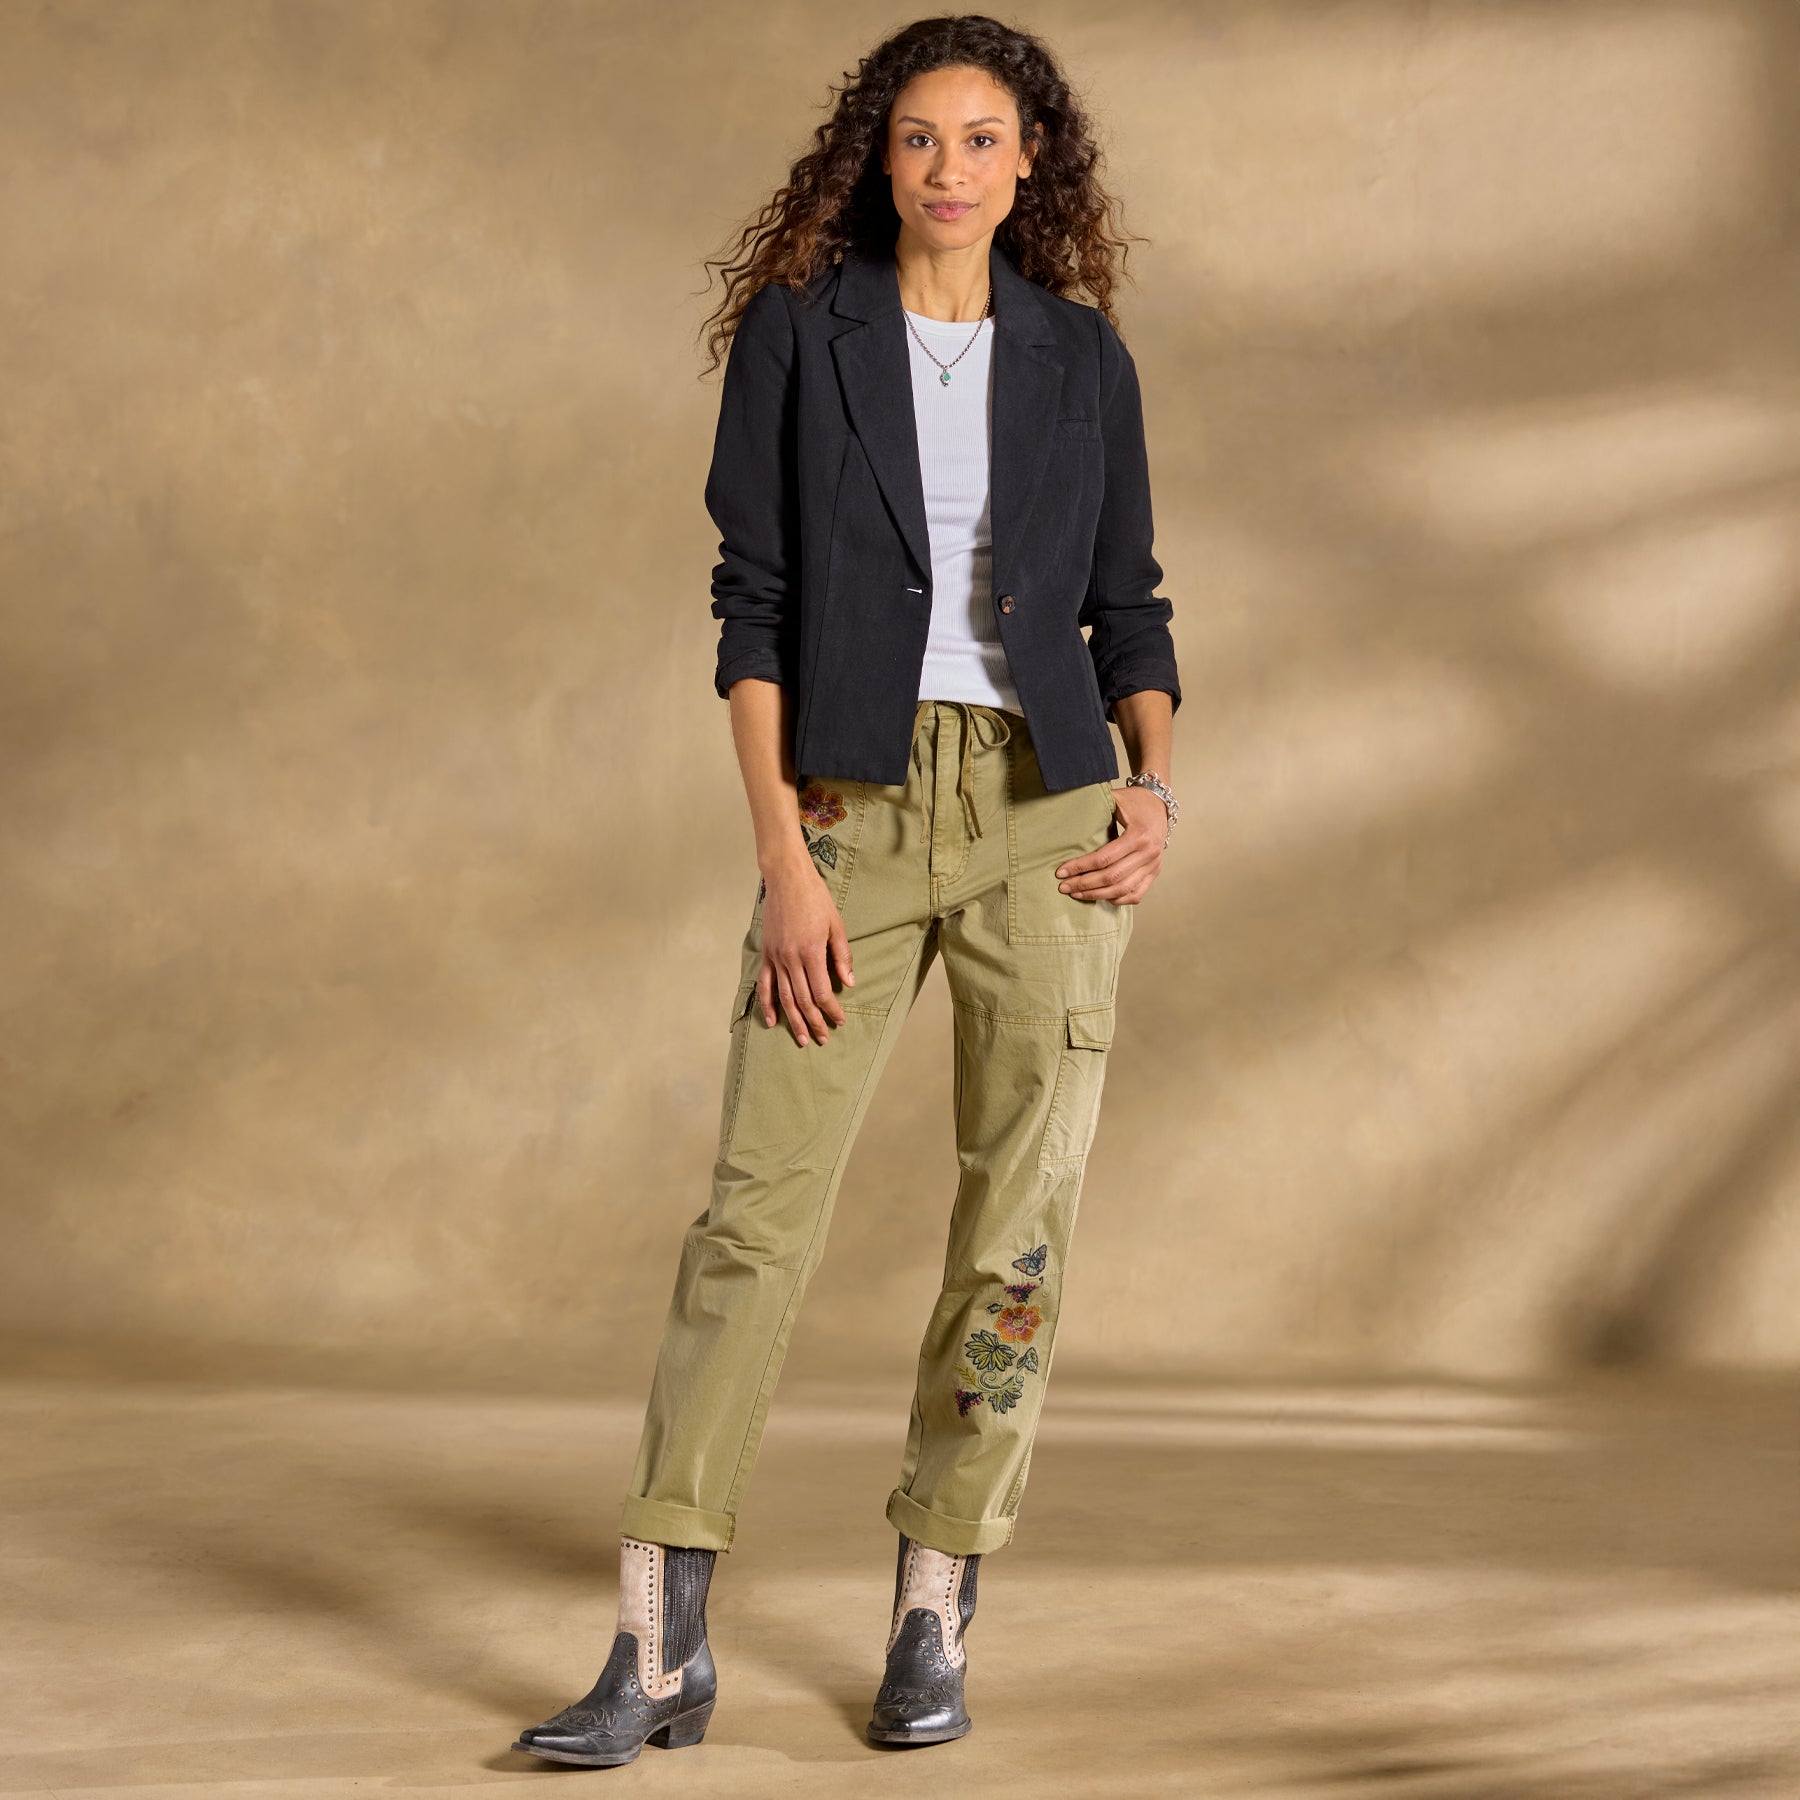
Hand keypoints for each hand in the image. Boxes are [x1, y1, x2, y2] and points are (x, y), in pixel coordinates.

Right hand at [756, 851, 854, 1044]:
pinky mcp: (767, 953)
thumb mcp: (837, 925)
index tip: (840, 1020)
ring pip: (784, 997)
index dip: (832, 1010)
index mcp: (812, 952)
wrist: (787, 878)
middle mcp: (791, 958)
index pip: (822, 992)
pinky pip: (765, 984)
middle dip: (814, 1022)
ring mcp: (776, 957)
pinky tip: (771, 1020)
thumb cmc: (816, 898)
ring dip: (793, 1020)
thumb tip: (849, 983)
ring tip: (801, 1038)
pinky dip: (767, 1004)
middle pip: (803, 1000)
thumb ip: (842, 956)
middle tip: (823, 1038)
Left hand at [1054, 784, 1167, 905]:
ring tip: (1076, 894)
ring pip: (1123, 889)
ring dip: (1097, 895)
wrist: (1159, 804)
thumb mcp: (1116, 798)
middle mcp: (1149, 852)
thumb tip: (1066, 813)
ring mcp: (1154, 865)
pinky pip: (1136, 894)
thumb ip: (1095, 806)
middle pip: (1112, 877)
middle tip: (1064, 886)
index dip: (1080, 867)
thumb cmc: (1134, 800)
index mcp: (1139, 835)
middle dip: (1084, 884)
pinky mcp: (1155, 872)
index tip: (1061, 872)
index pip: (1104, 858)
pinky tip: (1101, 898)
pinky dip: (1118, 899)